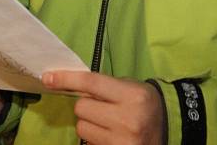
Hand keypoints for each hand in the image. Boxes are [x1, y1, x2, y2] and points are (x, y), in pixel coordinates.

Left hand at [42, 71, 164, 144]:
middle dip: (85, 105)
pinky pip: (89, 143)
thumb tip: (66, 85)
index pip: (91, 83)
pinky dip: (94, 137)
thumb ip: (101, 86)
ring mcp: (123, 141)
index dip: (66, 79)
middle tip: (100, 106)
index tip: (47, 77)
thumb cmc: (143, 102)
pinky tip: (110, 134)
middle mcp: (127, 119)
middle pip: (81, 108)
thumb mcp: (128, 87)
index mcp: (131, 96)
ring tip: (107, 122)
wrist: (168, 127)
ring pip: (82, 128)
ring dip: (88, 123)